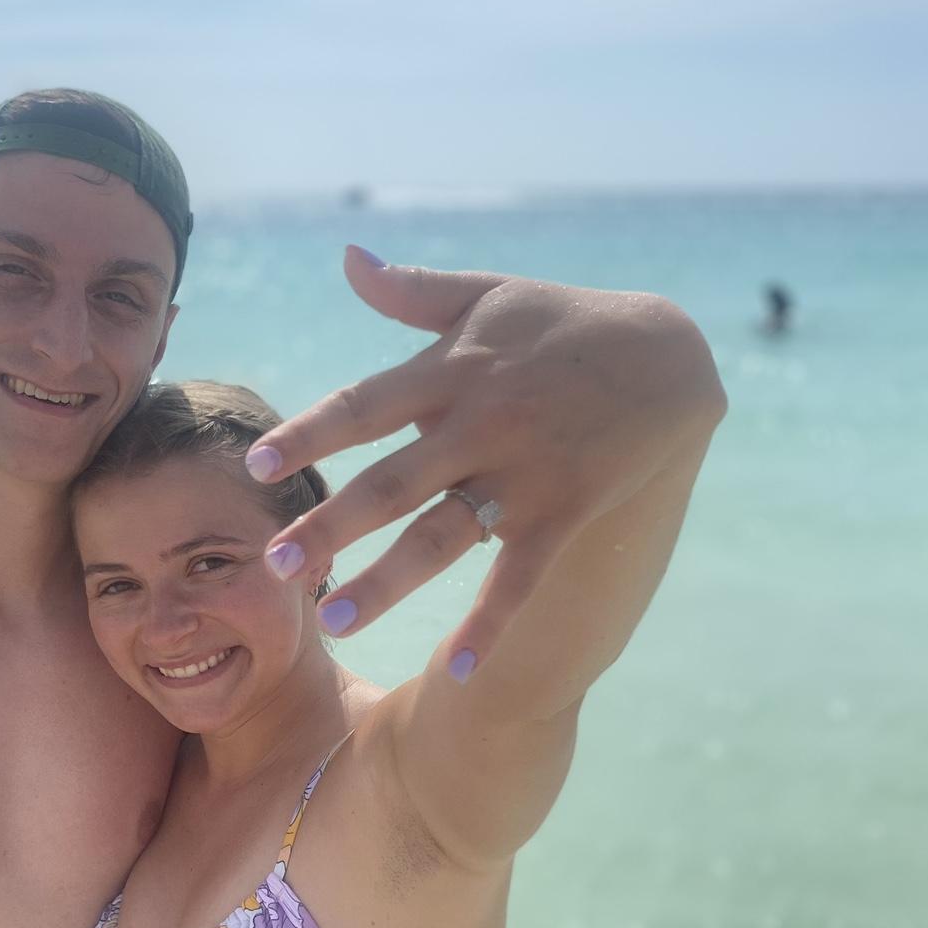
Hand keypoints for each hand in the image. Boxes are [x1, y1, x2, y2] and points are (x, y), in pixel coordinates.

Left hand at [249, 246, 725, 671]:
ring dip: (388, 583)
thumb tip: (347, 258)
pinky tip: (454, 670)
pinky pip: (519, 577)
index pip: (364, 406)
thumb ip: (412, 291)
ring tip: (334, 623)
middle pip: (390, 484)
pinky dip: (490, 623)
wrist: (669, 353)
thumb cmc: (563, 323)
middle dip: (330, 526)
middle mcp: (478, 426)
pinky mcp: (563, 512)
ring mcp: (522, 474)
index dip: (310, 436)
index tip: (259, 467)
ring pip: (444, 538)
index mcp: (450, 372)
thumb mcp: (488, 295)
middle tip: (276, 567)